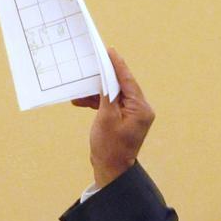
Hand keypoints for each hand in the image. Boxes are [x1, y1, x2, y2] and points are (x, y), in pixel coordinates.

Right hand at [72, 47, 154, 187]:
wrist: (111, 169)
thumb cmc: (109, 147)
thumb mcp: (105, 118)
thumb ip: (107, 96)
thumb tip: (107, 79)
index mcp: (141, 108)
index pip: (128, 81)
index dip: (118, 65)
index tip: (110, 50)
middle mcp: (140, 110)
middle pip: (122, 86)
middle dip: (104, 76)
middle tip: (93, 63)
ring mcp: (133, 115)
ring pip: (114, 94)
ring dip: (96, 92)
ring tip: (79, 91)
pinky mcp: (124, 119)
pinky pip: (111, 104)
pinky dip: (97, 102)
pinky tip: (81, 101)